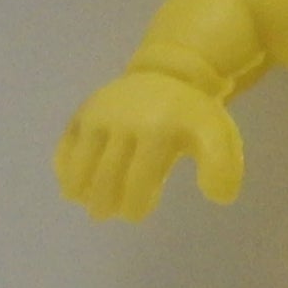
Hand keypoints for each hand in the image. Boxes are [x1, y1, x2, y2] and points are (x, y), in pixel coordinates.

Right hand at [54, 72, 243, 220]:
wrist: (169, 74)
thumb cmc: (192, 116)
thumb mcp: (218, 135)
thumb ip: (222, 166)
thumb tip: (218, 197)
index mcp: (159, 129)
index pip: (139, 179)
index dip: (135, 204)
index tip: (136, 214)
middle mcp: (125, 120)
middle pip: (107, 175)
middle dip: (106, 202)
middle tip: (109, 213)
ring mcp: (99, 114)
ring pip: (80, 162)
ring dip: (82, 190)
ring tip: (89, 202)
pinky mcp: (83, 112)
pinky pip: (65, 146)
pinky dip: (65, 169)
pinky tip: (75, 184)